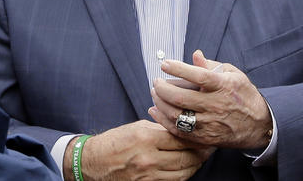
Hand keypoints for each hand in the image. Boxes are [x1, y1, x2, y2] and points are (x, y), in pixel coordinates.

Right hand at [65, 120, 212, 180]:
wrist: (92, 164)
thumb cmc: (114, 143)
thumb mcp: (137, 128)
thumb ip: (160, 128)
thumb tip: (182, 127)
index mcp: (145, 138)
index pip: (180, 138)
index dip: (196, 137)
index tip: (206, 133)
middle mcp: (148, 158)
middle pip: (186, 157)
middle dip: (201, 152)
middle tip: (210, 146)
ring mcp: (148, 176)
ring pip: (183, 172)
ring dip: (195, 165)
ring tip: (201, 157)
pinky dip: (183, 175)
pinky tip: (187, 168)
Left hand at [149, 50, 271, 149]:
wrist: (259, 125)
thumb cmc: (244, 96)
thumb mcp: (233, 74)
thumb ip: (212, 65)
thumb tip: (195, 55)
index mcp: (222, 86)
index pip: (197, 76)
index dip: (178, 69)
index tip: (164, 64)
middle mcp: (215, 105)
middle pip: (181, 97)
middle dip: (162, 88)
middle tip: (156, 81)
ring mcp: (209, 123)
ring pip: (177, 115)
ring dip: (160, 103)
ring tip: (155, 93)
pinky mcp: (205, 138)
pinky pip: (179, 131)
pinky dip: (163, 120)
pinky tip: (156, 110)